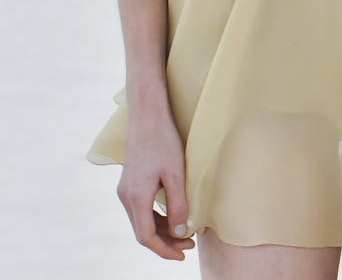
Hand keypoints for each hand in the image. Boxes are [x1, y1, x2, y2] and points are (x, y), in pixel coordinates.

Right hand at [117, 111, 194, 259]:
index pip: (147, 237)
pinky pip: (140, 209)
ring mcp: (125, 190)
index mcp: (136, 197)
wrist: (147, 116)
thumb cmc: (163, 141)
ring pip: (141, 221)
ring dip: (161, 230)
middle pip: (143, 232)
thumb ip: (178, 204)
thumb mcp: (176, 173)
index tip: (183, 254)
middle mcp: (126, 197)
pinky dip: (155, 218)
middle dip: (165, 242)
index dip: (164, 250)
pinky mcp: (128, 183)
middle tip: (189, 244)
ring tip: (183, 233)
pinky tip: (171, 217)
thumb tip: (180, 232)